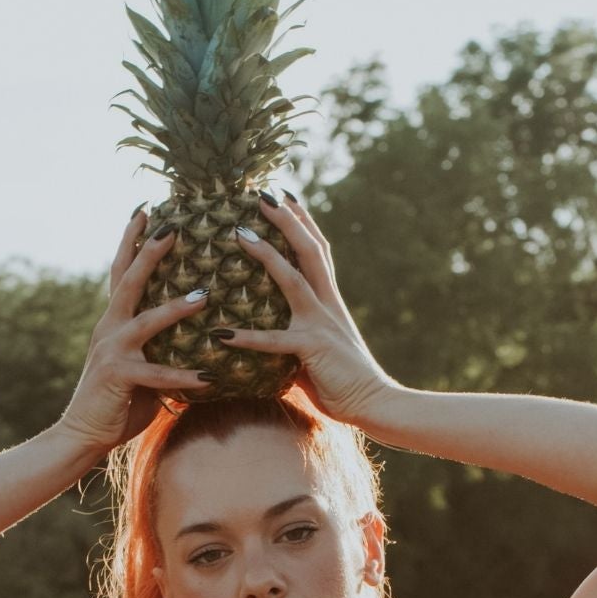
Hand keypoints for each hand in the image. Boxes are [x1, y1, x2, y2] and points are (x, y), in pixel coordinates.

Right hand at [57, 211, 210, 458]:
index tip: (146, 212)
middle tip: (172, 225)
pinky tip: (209, 378)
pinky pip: (158, 375)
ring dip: (177, 307)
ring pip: (146, 320)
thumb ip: (162, 352)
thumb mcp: (143, 372)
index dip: (132, 242)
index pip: (121, 273)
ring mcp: (112, 350)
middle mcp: (109, 328)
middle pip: (129, 280)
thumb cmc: (117, 405)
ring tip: (205, 296)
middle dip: (149, 251)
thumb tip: (196, 347)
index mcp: (113, 322)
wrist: (82, 435)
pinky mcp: (118, 376)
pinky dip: (184, 377)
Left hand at [220, 193, 401, 428]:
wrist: (375, 404)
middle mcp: (327, 305)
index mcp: (330, 302)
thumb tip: (268, 344)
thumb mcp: (317, 354)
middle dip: (288, 219)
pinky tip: (221, 333)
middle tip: (263, 194)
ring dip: (266, 254)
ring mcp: (320, 324)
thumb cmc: (345, 384)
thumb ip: (294, 341)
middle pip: (309, 250)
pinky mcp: (312, 349)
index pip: (318, 252)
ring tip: (239, 233)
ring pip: (293, 278)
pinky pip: (274, 340)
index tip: (286, 197)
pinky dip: (247, 337)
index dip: (304, 222)